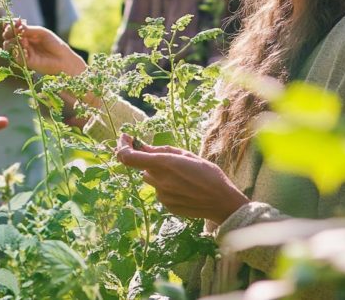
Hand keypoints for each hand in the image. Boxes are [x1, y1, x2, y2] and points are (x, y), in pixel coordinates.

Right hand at [3, 19, 85, 75]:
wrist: (63, 59)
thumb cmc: (55, 44)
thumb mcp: (41, 33)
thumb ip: (29, 30)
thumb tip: (17, 26)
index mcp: (26, 34)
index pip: (12, 28)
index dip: (9, 25)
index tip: (12, 21)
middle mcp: (22, 43)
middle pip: (7, 37)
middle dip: (8, 32)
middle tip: (12, 29)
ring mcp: (22, 53)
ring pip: (8, 46)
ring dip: (12, 40)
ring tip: (22, 38)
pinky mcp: (25, 62)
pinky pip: (16, 56)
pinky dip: (19, 49)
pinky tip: (26, 45)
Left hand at [115, 134, 248, 224]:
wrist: (222, 202)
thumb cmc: (208, 174)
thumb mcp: (187, 155)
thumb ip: (163, 151)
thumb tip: (144, 147)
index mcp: (164, 164)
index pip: (129, 158)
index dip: (122, 147)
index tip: (125, 139)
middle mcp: (159, 181)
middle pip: (143, 169)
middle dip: (151, 163)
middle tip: (170, 163)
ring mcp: (162, 196)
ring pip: (152, 181)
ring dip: (160, 176)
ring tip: (182, 177)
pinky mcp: (166, 206)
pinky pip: (160, 192)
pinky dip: (167, 187)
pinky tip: (184, 188)